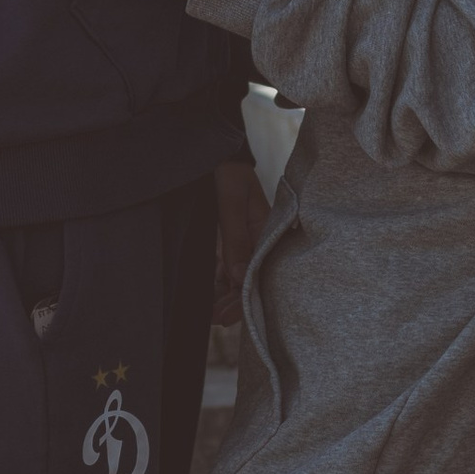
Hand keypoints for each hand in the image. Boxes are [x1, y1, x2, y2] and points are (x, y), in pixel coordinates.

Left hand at [214, 159, 268, 320]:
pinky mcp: (232, 239)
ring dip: (224, 296)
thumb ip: (235, 239)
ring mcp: (245, 241)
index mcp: (266, 233)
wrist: (219, 153)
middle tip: (214, 320)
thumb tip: (238, 277)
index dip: (244, 299)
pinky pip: (227, 267)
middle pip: (249, 280)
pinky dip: (218, 282)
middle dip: (233, 303)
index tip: (227, 315)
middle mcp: (258, 241)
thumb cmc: (229, 173)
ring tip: (209, 314)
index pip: (259, 275)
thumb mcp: (231, 203)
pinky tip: (208, 295)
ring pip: (236, 277)